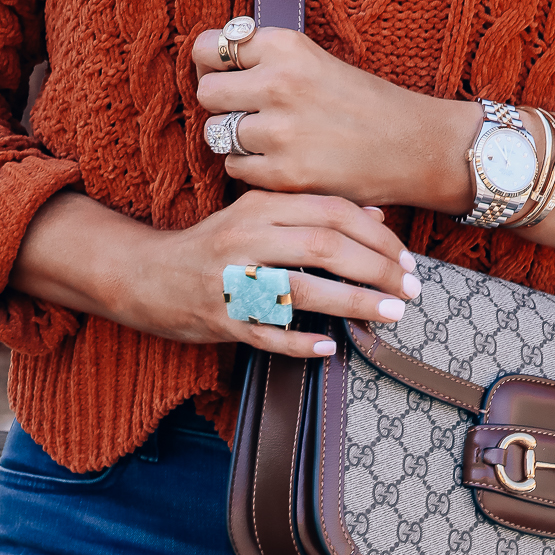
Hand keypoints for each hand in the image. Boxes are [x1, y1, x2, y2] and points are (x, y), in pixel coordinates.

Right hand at [10, 185, 421, 361]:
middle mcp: (246, 239)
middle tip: (411, 289)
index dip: (376, 235)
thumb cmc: (212, 245)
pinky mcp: (219, 320)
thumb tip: (376, 219)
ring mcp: (232, 281)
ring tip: (390, 314)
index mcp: (259, 207)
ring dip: (353, 303)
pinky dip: (300, 342)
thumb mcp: (258, 216)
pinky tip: (330, 348)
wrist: (143, 274)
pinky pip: (266, 335)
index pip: (331, 212)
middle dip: (377, 269)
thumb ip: (313, 214)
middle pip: (324, 247)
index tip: (406, 258)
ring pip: (302, 291)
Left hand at [192, 24, 474, 214]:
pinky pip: (235, 169)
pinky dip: (252, 170)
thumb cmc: (365, 104)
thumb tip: (209, 64)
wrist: (413, 146)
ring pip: (217, 134)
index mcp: (285, 46)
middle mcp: (279, 83)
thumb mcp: (315, 61)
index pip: (211, 48)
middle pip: (207, 92)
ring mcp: (280, 131)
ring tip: (271, 140)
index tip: (224, 75)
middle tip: (247, 113)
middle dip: (222, 105)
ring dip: (237, 140)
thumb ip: (266, 59)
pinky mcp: (284, 173)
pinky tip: (282, 163)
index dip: (212, 65)